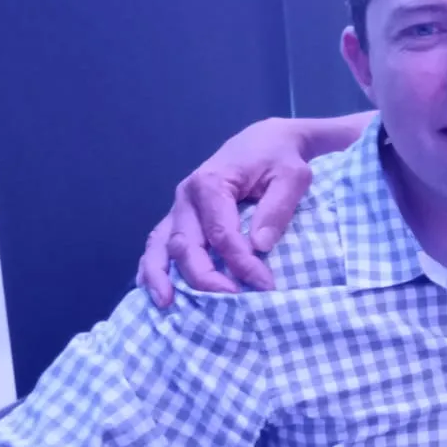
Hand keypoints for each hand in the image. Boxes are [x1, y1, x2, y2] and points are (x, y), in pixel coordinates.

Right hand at [136, 118, 312, 307]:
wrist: (266, 141)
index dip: (242, 264)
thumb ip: (277, 209)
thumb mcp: (292, 178)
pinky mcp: (180, 216)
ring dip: (162, 276)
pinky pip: (159, 243)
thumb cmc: (280, 159)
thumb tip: (260, 245)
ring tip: (167, 304)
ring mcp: (179, 207)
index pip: (222, 234)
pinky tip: (156, 290)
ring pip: (162, 245)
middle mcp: (187, 196)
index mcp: (211, 183)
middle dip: (206, 277)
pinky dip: (153, 266)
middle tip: (232, 301)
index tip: (265, 285)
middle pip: (188, 245)